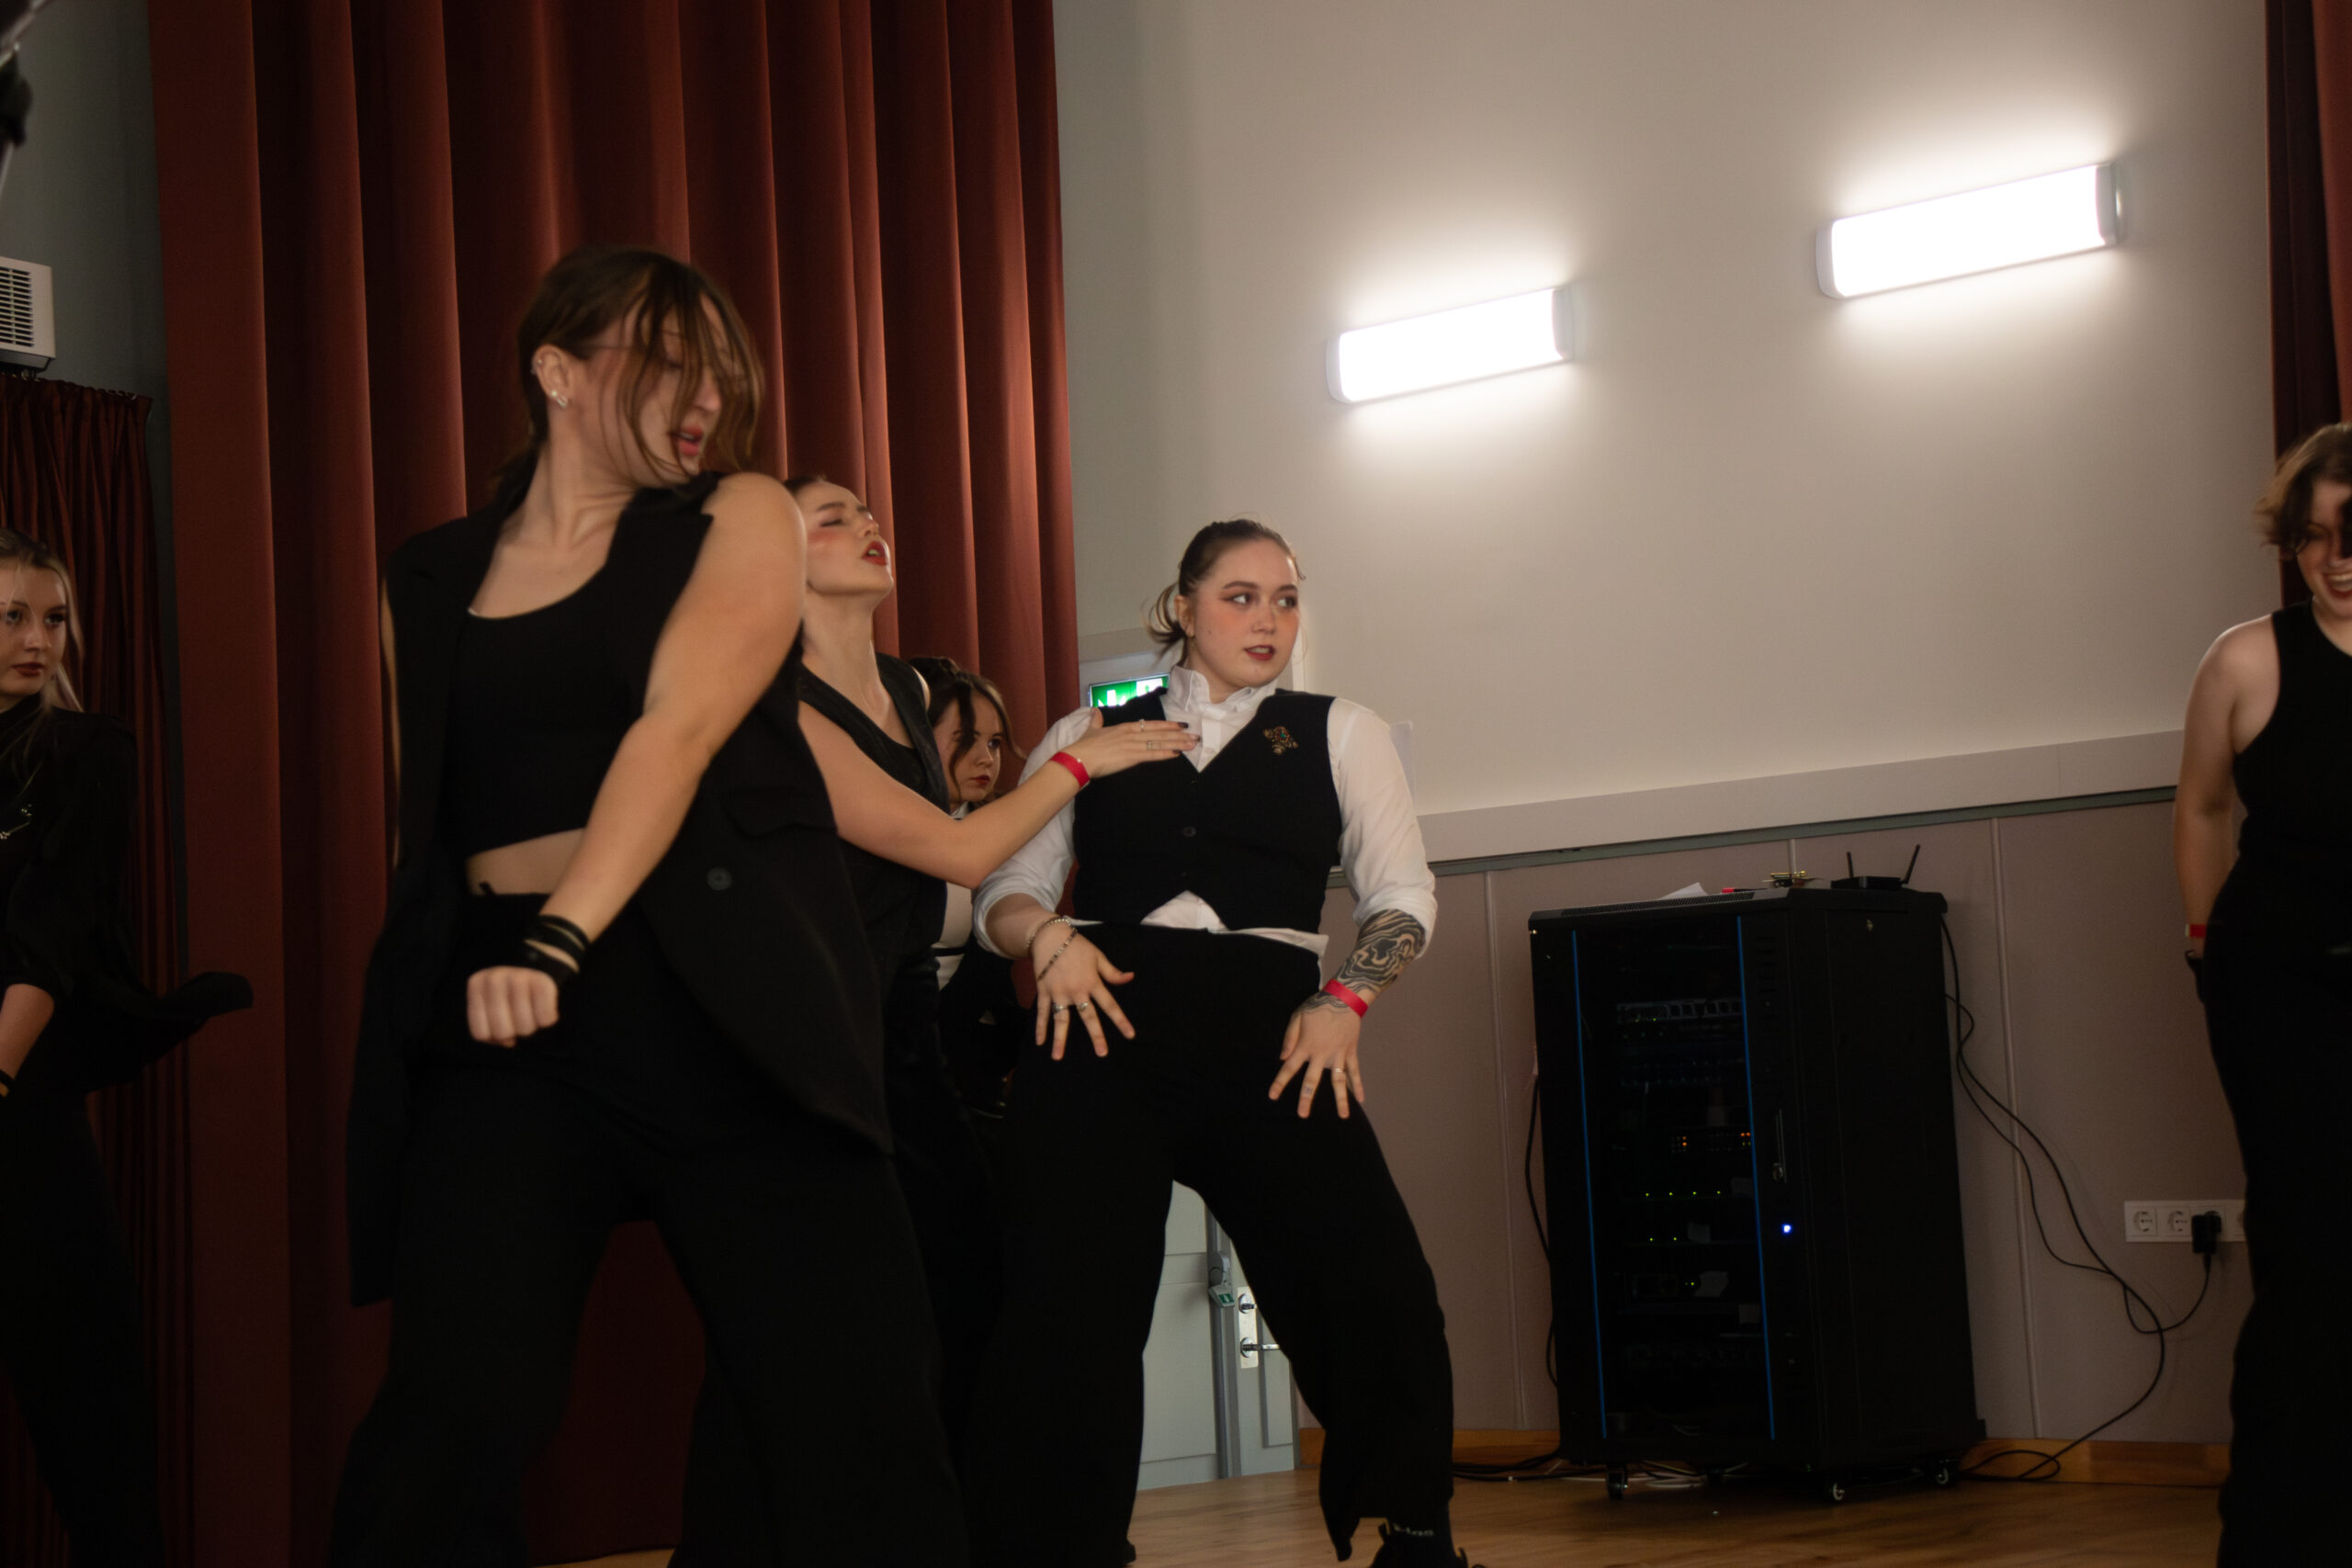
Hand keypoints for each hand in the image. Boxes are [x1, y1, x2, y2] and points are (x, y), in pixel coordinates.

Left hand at [467, 966, 560, 1046]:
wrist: (541, 962)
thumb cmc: (513, 991)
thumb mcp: (493, 1002)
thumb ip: (490, 1024)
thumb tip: (507, 1042)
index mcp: (477, 985)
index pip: (481, 1033)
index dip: (495, 1037)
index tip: (505, 1025)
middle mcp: (494, 979)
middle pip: (503, 1031)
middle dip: (515, 1032)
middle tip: (521, 1019)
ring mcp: (519, 977)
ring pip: (525, 1027)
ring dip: (533, 1026)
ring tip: (534, 1013)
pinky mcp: (543, 980)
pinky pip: (545, 1019)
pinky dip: (548, 1020)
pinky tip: (547, 1009)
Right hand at [1031, 926, 1136, 1059]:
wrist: (1050, 937)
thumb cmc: (1077, 946)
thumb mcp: (1098, 956)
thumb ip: (1112, 972)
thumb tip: (1131, 977)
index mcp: (1092, 982)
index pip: (1110, 1005)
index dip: (1121, 1020)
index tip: (1130, 1035)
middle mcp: (1077, 991)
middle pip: (1088, 1016)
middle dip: (1096, 1035)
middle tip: (1102, 1053)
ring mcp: (1059, 992)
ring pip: (1061, 1019)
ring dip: (1060, 1039)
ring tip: (1058, 1058)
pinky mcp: (1044, 991)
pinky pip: (1043, 1012)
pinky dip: (1040, 1027)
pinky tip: (1040, 1042)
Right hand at [1061, 707, 1196, 779]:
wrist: (1079, 758)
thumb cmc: (1084, 747)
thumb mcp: (1091, 730)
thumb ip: (1096, 720)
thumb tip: (1095, 711)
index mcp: (1124, 727)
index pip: (1151, 724)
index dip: (1167, 725)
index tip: (1181, 725)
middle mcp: (1131, 734)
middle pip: (1160, 733)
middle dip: (1178, 734)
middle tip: (1194, 735)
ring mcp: (1133, 745)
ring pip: (1159, 743)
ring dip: (1177, 744)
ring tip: (1191, 744)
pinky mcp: (1131, 757)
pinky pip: (1152, 755)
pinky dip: (1165, 754)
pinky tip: (1176, 754)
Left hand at [1269, 990, 1364, 1118]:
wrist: (1345, 997)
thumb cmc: (1318, 1006)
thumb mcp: (1297, 1016)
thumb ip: (1289, 1038)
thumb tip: (1282, 1058)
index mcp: (1306, 1045)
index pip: (1289, 1068)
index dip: (1280, 1082)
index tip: (1272, 1096)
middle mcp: (1322, 1054)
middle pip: (1312, 1080)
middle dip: (1306, 1098)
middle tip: (1302, 1115)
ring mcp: (1338, 1055)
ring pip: (1339, 1082)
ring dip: (1341, 1100)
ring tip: (1343, 1117)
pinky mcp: (1350, 1052)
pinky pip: (1355, 1072)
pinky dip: (1358, 1086)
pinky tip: (1361, 1100)